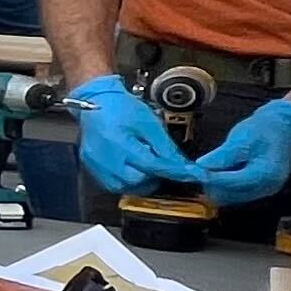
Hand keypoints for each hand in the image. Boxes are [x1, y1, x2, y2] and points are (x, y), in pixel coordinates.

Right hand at [64, 74, 203, 194]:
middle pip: (140, 182)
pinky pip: (116, 184)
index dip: (177, 172)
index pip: (154, 166)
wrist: (95, 102)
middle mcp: (105, 161)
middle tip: (162, 161)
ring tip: (146, 161)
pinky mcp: (94, 171)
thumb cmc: (120, 107)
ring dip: (142, 179)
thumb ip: (165, 147)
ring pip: (127, 187)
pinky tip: (133, 166)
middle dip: (156, 175)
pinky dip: (129, 179)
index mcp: (119, 145)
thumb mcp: (149, 123)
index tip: (195, 175)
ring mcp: (97, 168)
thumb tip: (182, 165)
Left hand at [191, 95, 290, 205]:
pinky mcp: (258, 189)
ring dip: (216, 184)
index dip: (208, 177)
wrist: (285, 127)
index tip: (191, 170)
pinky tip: (222, 170)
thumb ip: (223, 155)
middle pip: (228, 195)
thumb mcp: (242, 137)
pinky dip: (223, 184)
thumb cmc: (267, 129)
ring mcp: (263, 190)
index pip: (230, 183)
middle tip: (198, 168)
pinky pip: (234, 193)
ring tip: (213, 166)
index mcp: (265, 174)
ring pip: (229, 197)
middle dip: (211, 182)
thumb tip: (202, 166)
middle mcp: (266, 187)